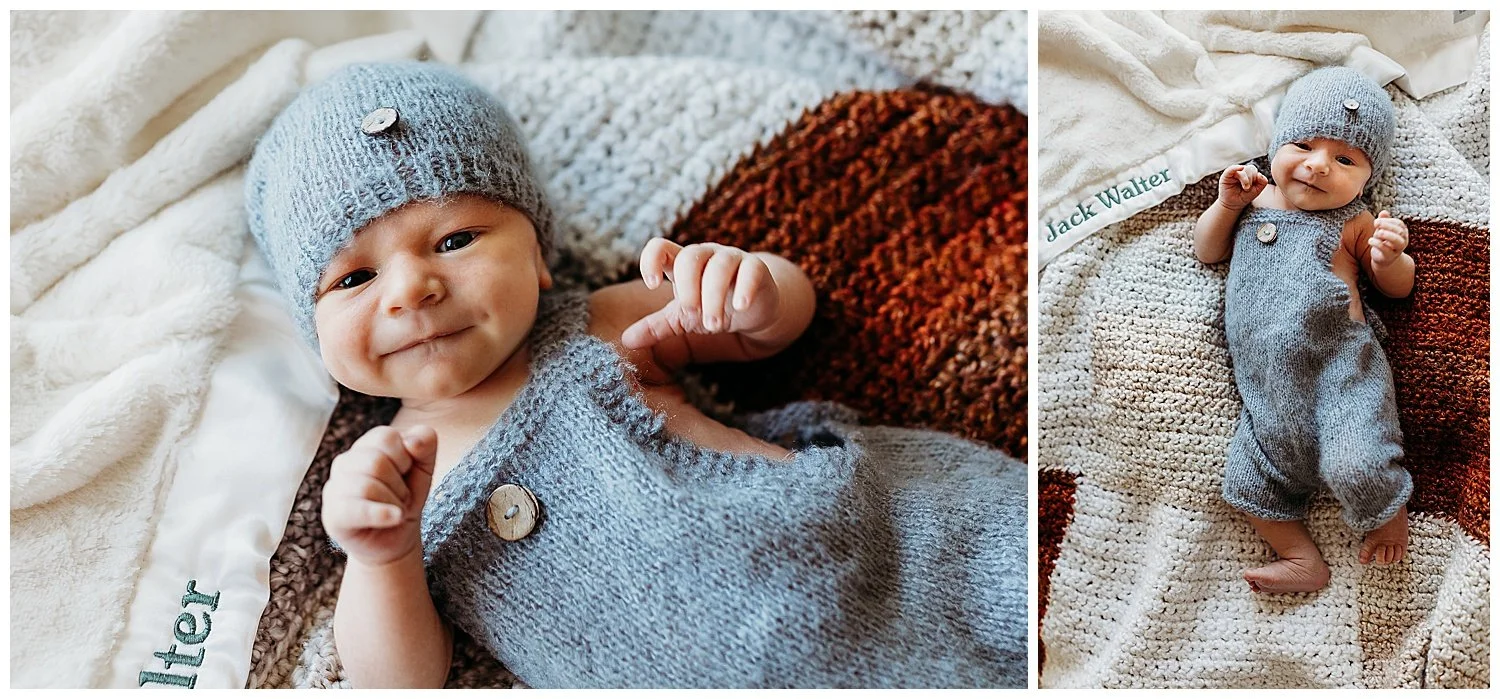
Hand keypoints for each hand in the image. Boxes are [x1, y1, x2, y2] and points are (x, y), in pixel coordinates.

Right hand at [321, 425, 436, 565]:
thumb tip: (412, 442)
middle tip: (401, 497)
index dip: (405, 458)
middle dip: (399, 484)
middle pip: (376, 462)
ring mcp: (334, 489)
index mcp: (366, 445)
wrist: (396, 538)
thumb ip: (425, 443)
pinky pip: (357, 510)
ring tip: (394, 510)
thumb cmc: (405, 497)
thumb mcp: (424, 467)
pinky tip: (394, 517)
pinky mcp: (333, 515)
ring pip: (367, 486)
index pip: (386, 437)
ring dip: (393, 502)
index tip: (406, 473)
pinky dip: (380, 514)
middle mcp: (345, 463)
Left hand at [623, 239, 779, 348]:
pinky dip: (744, 288)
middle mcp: (706, 256)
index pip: (660, 247)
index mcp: (682, 264)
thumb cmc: (712, 307)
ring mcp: (732, 259)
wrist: (752, 311)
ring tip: (714, 325)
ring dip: (714, 297)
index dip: (651, 260)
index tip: (652, 285)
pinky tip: (739, 307)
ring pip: (720, 265)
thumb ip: (656, 327)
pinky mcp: (756, 269)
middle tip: (692, 315)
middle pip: (691, 256)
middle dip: (689, 288)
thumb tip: (627, 340)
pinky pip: (751, 270)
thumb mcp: (681, 319)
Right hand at [1217, 163, 1266, 210]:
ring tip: (1244, 188)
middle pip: (1250, 168)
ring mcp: (1234, 172)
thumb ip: (1263, 182)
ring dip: (1245, 179)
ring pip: (1243, 169)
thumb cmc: (1244, 197)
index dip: (1256, 178)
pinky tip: (1240, 169)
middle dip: (1251, 179)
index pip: (1255, 170)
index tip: (1252, 188)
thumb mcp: (1257, 190)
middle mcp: (1242, 171)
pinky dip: (1236, 168)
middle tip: (1247, 189)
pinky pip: (1231, 169)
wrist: (1233, 204)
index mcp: (1249, 174)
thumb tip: (1259, 174)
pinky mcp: (1226, 175)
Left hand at [1368, 210, 1408, 266]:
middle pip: (1399, 231)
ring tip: (1377, 232)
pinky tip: (1370, 240)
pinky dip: (1377, 244)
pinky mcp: (1389, 257)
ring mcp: (1397, 249)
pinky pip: (1386, 250)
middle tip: (1375, 223)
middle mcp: (1403, 240)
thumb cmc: (1383, 242)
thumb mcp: (1382, 230)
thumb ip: (1383, 221)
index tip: (1377, 220)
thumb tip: (1383, 212)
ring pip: (1397, 241)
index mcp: (1402, 232)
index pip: (1399, 224)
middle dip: (1387, 226)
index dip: (1388, 221)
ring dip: (1386, 235)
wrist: (1383, 260)